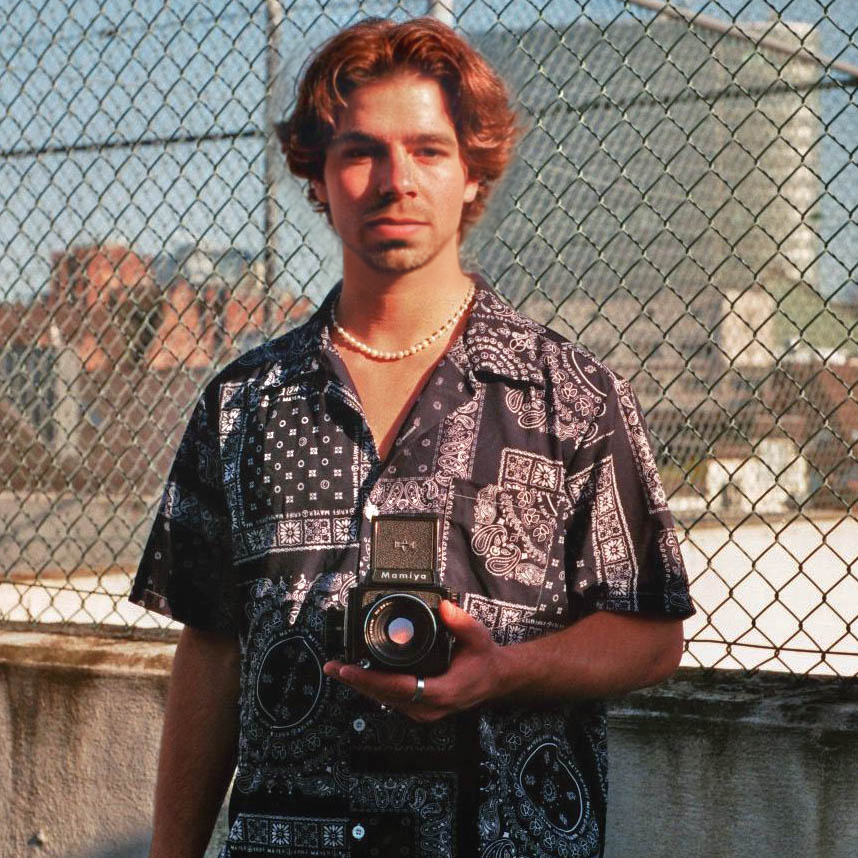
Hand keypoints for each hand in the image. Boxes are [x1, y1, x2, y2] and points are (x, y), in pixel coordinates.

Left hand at [323, 600, 508, 722]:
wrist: (495, 679)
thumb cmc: (485, 660)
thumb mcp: (478, 637)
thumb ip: (461, 621)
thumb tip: (444, 606)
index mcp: (442, 691)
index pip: (399, 688)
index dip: (371, 680)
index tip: (350, 670)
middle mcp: (430, 706)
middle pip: (385, 696)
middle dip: (357, 682)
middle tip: (334, 667)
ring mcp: (424, 711)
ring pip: (386, 701)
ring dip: (362, 686)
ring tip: (338, 670)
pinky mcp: (420, 708)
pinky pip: (391, 700)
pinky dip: (373, 688)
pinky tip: (358, 677)